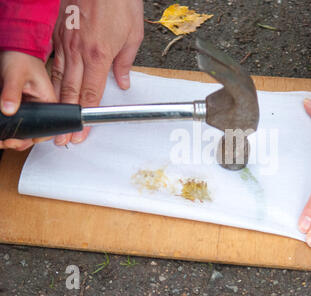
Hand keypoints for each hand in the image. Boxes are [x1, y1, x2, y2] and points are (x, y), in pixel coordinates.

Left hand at [0, 51, 56, 149]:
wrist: (14, 48)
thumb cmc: (20, 57)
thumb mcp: (15, 75)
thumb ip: (12, 92)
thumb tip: (9, 110)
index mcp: (49, 101)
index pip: (47, 128)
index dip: (33, 137)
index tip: (17, 139)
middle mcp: (42, 107)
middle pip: (35, 132)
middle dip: (20, 140)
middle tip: (6, 141)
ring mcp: (31, 108)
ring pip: (25, 128)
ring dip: (13, 135)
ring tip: (1, 137)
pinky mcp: (21, 106)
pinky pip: (17, 120)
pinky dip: (8, 126)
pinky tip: (2, 128)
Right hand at [51, 0, 143, 144]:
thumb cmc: (119, 1)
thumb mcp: (133, 34)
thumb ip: (125, 62)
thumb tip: (122, 82)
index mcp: (98, 55)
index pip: (90, 93)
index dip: (86, 116)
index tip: (82, 131)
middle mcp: (78, 51)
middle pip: (69, 92)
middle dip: (66, 118)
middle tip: (62, 137)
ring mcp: (64, 42)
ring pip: (56, 78)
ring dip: (55, 102)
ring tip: (53, 119)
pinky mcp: (56, 33)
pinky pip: (51, 60)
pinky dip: (49, 78)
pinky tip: (47, 90)